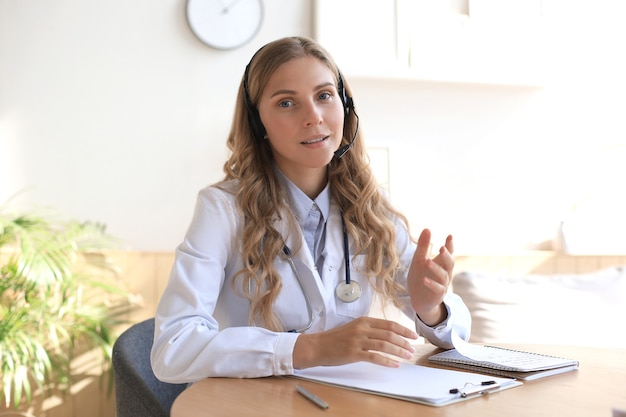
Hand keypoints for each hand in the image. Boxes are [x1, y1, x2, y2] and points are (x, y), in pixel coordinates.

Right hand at [292, 317, 417, 368]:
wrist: (318, 346)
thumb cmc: (336, 338)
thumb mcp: (354, 328)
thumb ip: (369, 329)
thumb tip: (389, 335)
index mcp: (364, 321)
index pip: (389, 324)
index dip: (404, 330)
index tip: (414, 336)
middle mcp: (362, 329)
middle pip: (389, 334)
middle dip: (404, 342)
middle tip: (413, 348)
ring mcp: (358, 341)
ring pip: (384, 345)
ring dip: (399, 351)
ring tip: (407, 356)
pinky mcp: (354, 353)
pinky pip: (375, 357)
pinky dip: (387, 361)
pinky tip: (394, 364)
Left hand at [407, 229, 453, 325]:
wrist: (417, 299)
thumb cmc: (419, 277)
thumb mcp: (418, 260)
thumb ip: (423, 246)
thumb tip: (427, 228)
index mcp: (441, 263)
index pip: (449, 253)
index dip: (450, 245)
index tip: (450, 236)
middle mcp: (445, 273)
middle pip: (450, 263)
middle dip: (447, 256)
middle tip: (442, 248)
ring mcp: (443, 284)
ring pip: (443, 275)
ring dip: (436, 268)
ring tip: (428, 261)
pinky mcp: (438, 295)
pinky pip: (437, 289)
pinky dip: (431, 284)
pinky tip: (424, 279)